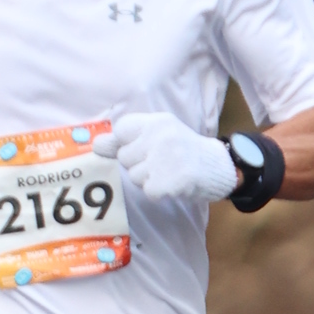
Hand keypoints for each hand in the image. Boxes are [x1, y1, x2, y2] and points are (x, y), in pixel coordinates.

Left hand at [110, 106, 235, 207]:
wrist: (218, 167)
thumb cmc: (183, 150)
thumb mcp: (157, 136)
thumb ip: (125, 139)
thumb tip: (96, 145)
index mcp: (156, 122)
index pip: (121, 131)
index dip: (128, 143)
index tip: (145, 147)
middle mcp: (159, 137)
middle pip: (124, 157)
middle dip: (138, 164)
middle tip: (162, 162)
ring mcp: (165, 159)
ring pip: (134, 176)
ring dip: (148, 179)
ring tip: (168, 172)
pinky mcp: (169, 181)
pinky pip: (147, 190)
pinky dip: (158, 191)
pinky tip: (172, 183)